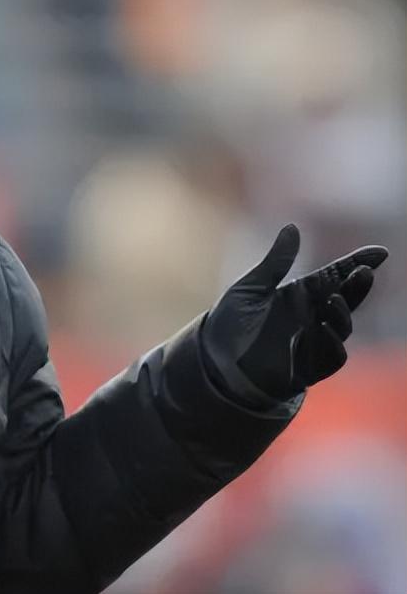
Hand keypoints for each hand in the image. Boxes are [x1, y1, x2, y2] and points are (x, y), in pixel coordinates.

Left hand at [203, 224, 388, 402]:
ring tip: (334, 298)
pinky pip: (330, 356)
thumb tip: (293, 227)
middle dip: (357, 286)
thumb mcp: (251, 287)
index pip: (334, 276)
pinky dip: (332, 343)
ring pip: (341, 327)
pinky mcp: (307, 366)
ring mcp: (311, 341)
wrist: (214, 361)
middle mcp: (311, 316)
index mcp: (299, 294)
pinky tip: (325, 328)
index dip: (355, 264)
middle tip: (364, 273)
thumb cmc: (231, 322)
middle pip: (343, 299)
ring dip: (341, 314)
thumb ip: (276, 262)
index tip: (379, 253)